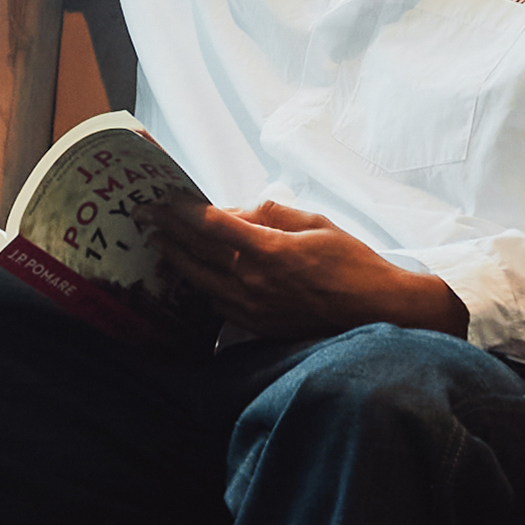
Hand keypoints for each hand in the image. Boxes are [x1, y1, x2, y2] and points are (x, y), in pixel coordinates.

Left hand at [158, 202, 466, 346]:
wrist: (376, 310)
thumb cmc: (351, 261)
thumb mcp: (316, 222)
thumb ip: (274, 213)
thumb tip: (241, 209)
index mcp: (269, 250)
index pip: (212, 225)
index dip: (182, 210)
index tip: (163, 198)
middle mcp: (254, 281)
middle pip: (197, 254)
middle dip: (169, 233)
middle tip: (148, 217)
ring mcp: (253, 308)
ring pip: (201, 282)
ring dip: (180, 261)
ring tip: (164, 244)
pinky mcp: (258, 326)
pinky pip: (218, 304)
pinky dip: (204, 286)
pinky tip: (198, 276)